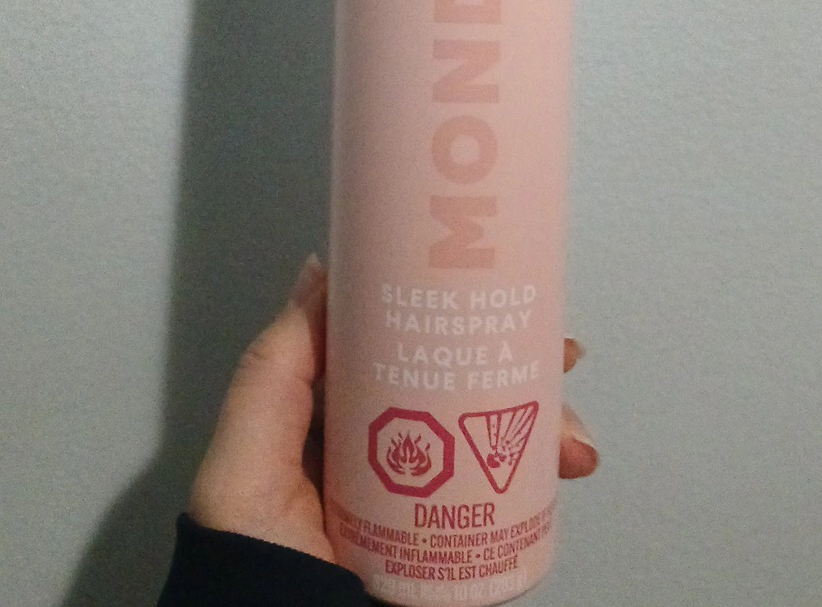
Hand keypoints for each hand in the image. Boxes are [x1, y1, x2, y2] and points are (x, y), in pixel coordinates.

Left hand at [189, 254, 598, 563]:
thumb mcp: (249, 449)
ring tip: (573, 438)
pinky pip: (503, 498)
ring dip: (544, 426)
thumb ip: (277, 364)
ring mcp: (423, 498)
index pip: (404, 351)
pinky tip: (565, 469)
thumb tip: (320, 270)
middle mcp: (389, 452)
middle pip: (465, 392)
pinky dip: (540, 479)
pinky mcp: (449, 542)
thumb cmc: (253, 551)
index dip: (453, 320)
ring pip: (495, 440)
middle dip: (519, 370)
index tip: (499, 296)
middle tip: (559, 357)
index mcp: (341, 420)